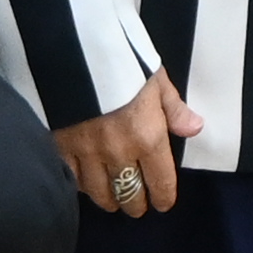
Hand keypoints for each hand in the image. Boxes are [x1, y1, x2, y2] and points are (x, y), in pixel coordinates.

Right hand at [54, 68, 198, 219]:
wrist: (69, 48)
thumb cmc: (120, 56)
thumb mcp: (154, 76)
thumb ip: (173, 108)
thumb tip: (194, 129)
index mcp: (147, 136)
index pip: (160, 182)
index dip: (163, 198)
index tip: (162, 203)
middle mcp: (118, 152)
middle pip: (128, 195)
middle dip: (135, 203)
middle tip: (136, 205)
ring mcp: (85, 153)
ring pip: (98, 193)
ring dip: (108, 199)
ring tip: (112, 200)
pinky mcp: (58, 147)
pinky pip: (71, 179)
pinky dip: (80, 184)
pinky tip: (84, 183)